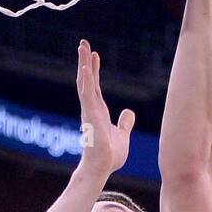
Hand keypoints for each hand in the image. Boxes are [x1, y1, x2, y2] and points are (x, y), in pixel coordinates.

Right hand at [77, 39, 135, 177]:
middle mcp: (91, 108)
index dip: (95, 69)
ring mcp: (89, 110)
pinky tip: (86, 67)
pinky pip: (87, 94)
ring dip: (84, 63)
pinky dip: (87, 80)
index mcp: (98, 111)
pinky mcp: (90, 115)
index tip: (94, 54)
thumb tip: (129, 112)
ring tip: (82, 46)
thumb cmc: (110, 155)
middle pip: (87, 79)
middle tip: (83, 43)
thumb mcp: (122, 134)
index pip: (95, 86)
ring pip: (85, 82)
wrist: (102, 167)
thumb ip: (125, 123)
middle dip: (85, 61)